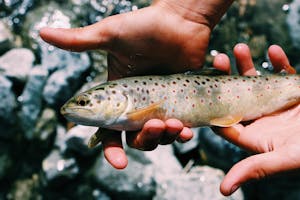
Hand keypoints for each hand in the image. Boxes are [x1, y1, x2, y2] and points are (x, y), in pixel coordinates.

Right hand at [40, 0, 233, 168]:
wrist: (181, 20)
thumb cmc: (145, 26)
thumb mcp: (110, 34)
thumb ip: (79, 40)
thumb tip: (41, 31)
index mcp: (117, 96)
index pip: (110, 130)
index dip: (112, 149)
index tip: (119, 163)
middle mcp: (137, 104)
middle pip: (136, 137)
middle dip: (144, 140)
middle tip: (154, 125)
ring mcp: (159, 104)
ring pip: (158, 135)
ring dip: (164, 137)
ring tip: (174, 124)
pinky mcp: (179, 102)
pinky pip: (179, 127)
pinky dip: (182, 133)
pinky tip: (186, 130)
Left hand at [213, 43, 298, 195]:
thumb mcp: (284, 158)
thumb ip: (255, 168)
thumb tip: (223, 190)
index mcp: (254, 135)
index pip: (225, 120)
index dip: (212, 106)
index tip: (202, 88)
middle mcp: (261, 118)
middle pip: (236, 96)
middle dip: (226, 77)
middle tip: (217, 59)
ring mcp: (275, 103)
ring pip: (255, 81)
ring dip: (247, 65)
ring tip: (238, 49)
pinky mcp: (293, 91)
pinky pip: (283, 73)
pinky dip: (279, 61)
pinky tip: (273, 50)